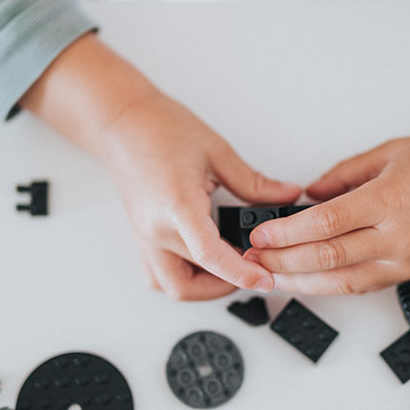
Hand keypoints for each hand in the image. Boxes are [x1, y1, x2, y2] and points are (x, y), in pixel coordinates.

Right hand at [101, 91, 300, 298]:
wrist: (121, 122)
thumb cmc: (160, 129)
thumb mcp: (217, 151)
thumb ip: (254, 182)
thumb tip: (287, 196)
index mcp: (177, 205)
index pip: (209, 255)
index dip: (241, 273)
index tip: (265, 280)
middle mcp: (156, 229)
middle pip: (194, 280)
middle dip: (229, 282)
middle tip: (255, 267)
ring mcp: (146, 237)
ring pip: (174, 286)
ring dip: (204, 287)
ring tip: (231, 265)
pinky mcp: (144, 238)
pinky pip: (160, 275)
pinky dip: (185, 278)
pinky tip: (205, 261)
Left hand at [244, 119, 409, 294]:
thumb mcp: (390, 153)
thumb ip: (343, 176)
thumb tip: (309, 196)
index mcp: (390, 200)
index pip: (325, 223)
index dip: (287, 233)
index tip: (260, 234)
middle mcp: (398, 237)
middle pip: (327, 258)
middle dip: (283, 262)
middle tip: (254, 259)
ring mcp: (406, 261)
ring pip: (342, 281)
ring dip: (301, 282)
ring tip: (269, 277)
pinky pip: (362, 286)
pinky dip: (330, 286)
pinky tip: (306, 283)